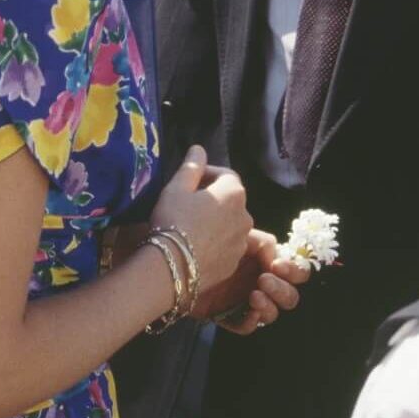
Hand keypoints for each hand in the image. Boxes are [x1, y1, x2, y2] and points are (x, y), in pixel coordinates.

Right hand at [150, 146, 251, 294]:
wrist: (173, 268)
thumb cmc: (174, 221)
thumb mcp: (176, 188)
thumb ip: (191, 166)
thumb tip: (199, 148)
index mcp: (234, 193)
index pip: (226, 175)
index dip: (207, 174)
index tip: (189, 181)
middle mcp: (245, 216)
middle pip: (230, 200)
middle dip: (212, 198)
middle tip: (187, 203)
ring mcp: (242, 242)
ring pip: (230, 224)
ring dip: (216, 221)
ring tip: (191, 226)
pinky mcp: (234, 264)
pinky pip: (227, 245)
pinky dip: (216, 242)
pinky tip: (195, 246)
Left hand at [194, 229, 309, 333]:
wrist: (174, 253)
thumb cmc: (205, 235)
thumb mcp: (236, 229)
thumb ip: (262, 241)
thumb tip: (275, 255)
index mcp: (264, 259)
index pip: (294, 270)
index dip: (293, 269)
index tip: (277, 265)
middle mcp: (258, 281)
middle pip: (289, 294)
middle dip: (283, 289)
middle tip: (264, 280)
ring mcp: (243, 300)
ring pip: (273, 312)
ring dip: (270, 304)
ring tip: (254, 294)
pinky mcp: (227, 315)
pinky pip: (247, 326)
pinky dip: (251, 320)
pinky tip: (248, 310)